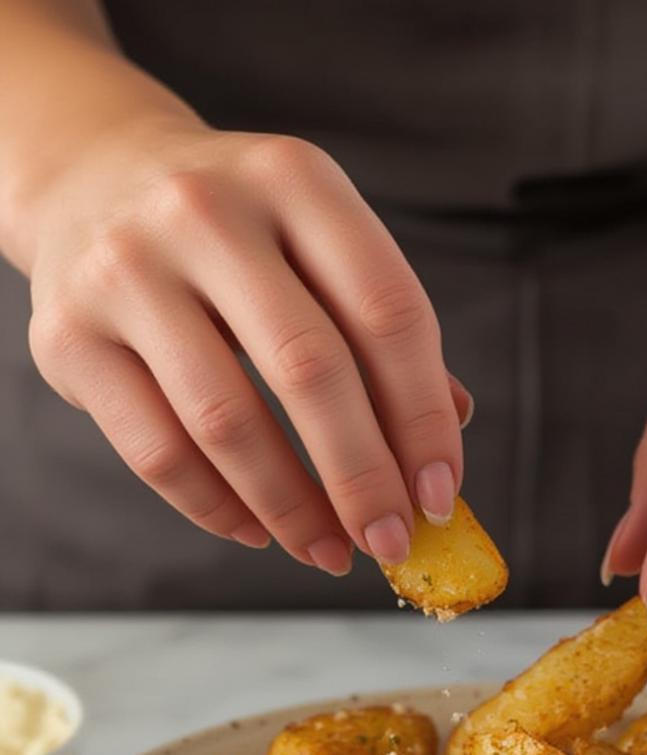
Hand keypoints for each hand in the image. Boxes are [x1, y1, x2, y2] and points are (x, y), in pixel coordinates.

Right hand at [26, 120, 470, 572]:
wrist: (93, 177)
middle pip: (310, 369)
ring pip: (227, 423)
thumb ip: (381, 332)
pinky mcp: (68, 336)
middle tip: (393, 542)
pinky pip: (158, 453)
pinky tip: (259, 532)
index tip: (439, 494)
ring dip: (293, 509)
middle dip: (363, 477)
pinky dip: (217, 510)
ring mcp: (126, 269)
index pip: (387, 311)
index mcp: (295, 180)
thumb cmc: (238, 235)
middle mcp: (206, 211)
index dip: (422, 417)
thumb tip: (446, 442)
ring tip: (330, 553)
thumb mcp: (316, 244)